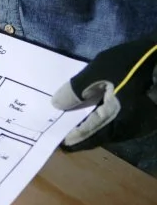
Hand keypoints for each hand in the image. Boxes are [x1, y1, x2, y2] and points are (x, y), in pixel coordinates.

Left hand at [52, 32, 156, 150]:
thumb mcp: (99, 70)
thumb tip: (58, 104)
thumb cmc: (133, 62)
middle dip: (85, 137)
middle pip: (102, 136)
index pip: (90, 132)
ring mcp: (142, 124)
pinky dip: (107, 125)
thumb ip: (76, 88)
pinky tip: (99, 118)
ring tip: (79, 129)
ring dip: (96, 132)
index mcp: (118, 117)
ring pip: (113, 133)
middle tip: (67, 138)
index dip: (75, 136)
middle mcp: (131, 126)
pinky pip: (122, 126)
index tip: (61, 142)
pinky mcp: (147, 117)